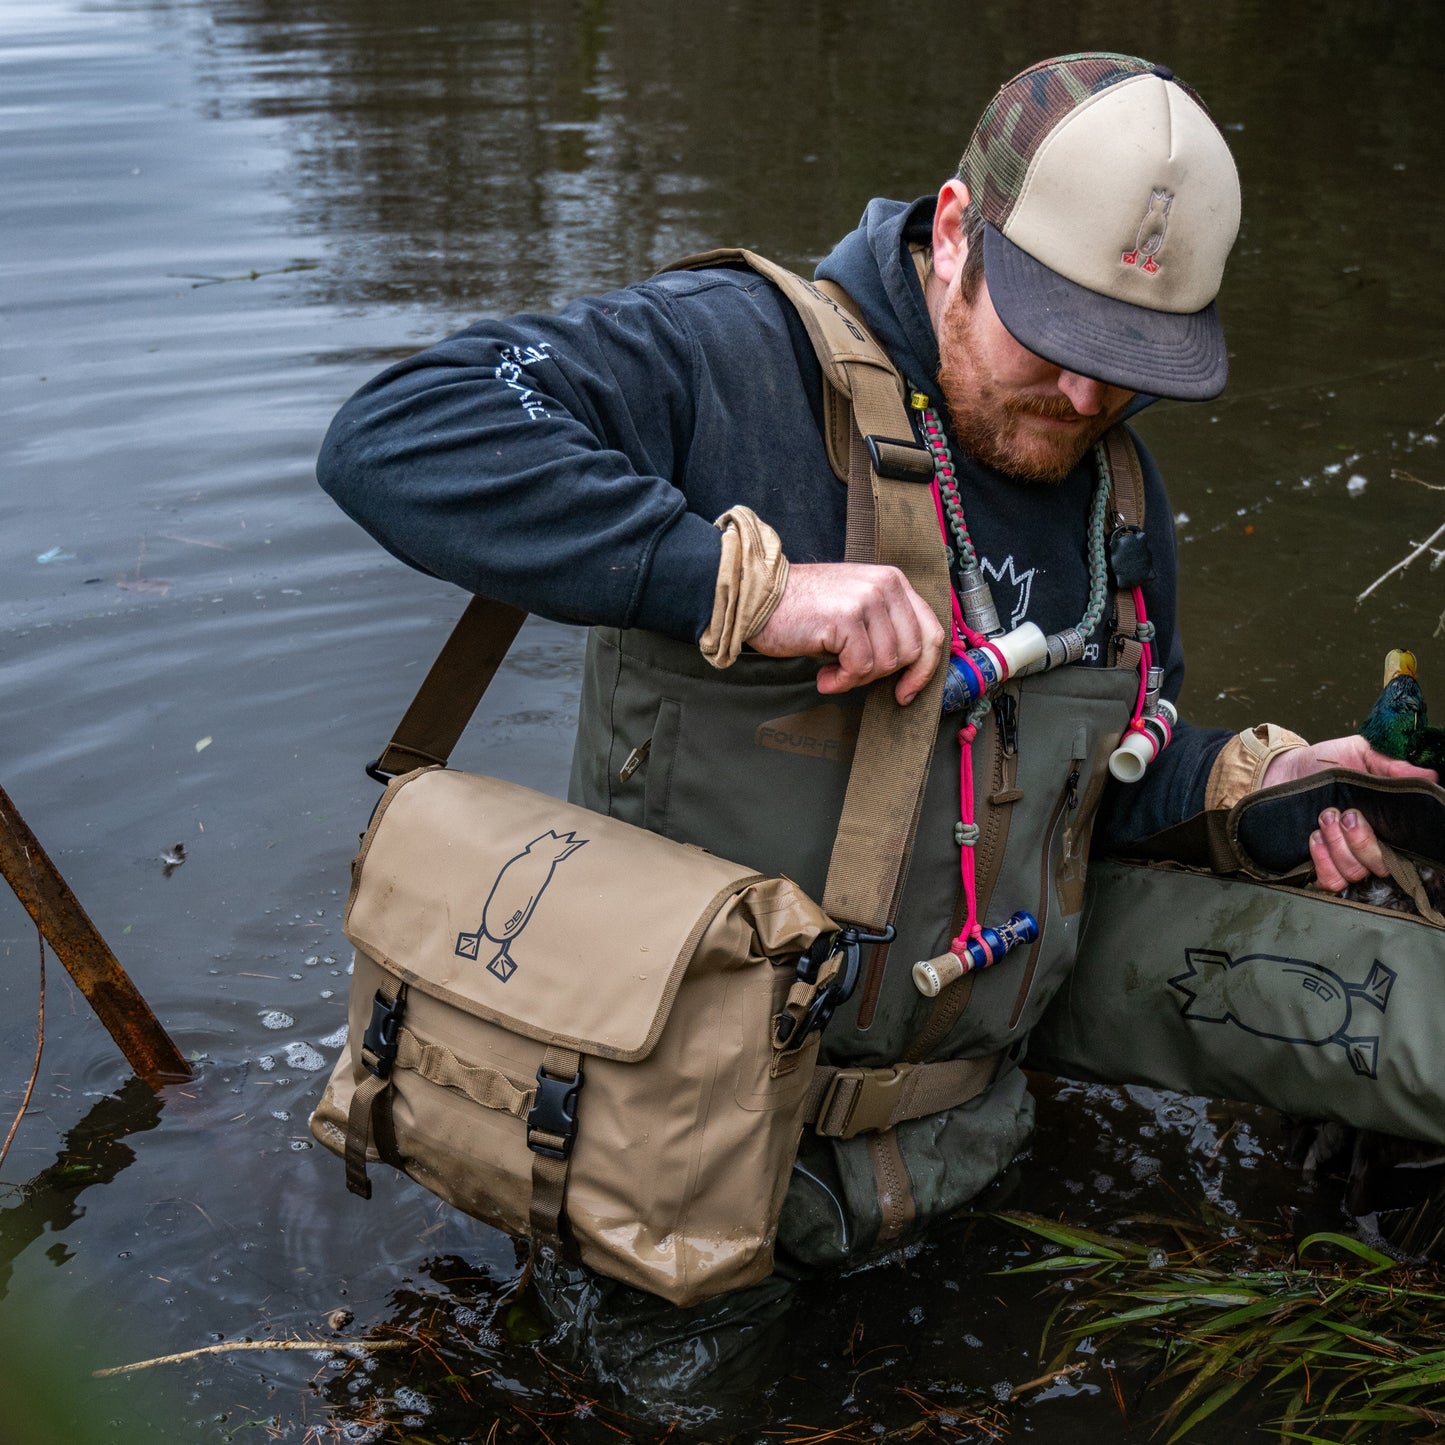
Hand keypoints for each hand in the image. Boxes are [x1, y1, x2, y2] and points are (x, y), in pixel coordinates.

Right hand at [747, 562, 946, 704]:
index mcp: (893, 581)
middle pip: (912, 651)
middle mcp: (885, 585)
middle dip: (883, 675)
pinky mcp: (847, 617)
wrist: (759, 597)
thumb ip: (885, 624)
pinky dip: (842, 681)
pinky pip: (860, 667)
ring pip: (886, 663)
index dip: (925, 669)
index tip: (907, 691)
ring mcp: (867, 599)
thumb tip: (911, 666)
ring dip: (857, 678)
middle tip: (852, 674)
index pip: (931, 630)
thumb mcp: (854, 606)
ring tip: (832, 671)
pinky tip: (824, 677)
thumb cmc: (802, 608)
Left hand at [1259, 734, 1437, 892]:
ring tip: (1325, 818)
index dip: (1402, 842)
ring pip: (1355, 873)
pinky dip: (1324, 862)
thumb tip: (1430, 777)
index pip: (1407, 846)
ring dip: (1339, 846)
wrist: (1283, 769)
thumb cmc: (1324, 762)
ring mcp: (1344, 857)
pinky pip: (1331, 881)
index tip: (1376, 819)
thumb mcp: (1359, 754)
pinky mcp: (1319, 865)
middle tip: (1344, 814)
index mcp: (1385, 821)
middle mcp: (1368, 844)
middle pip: (1381, 865)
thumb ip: (1391, 765)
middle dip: (1362, 841)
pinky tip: (1314, 838)